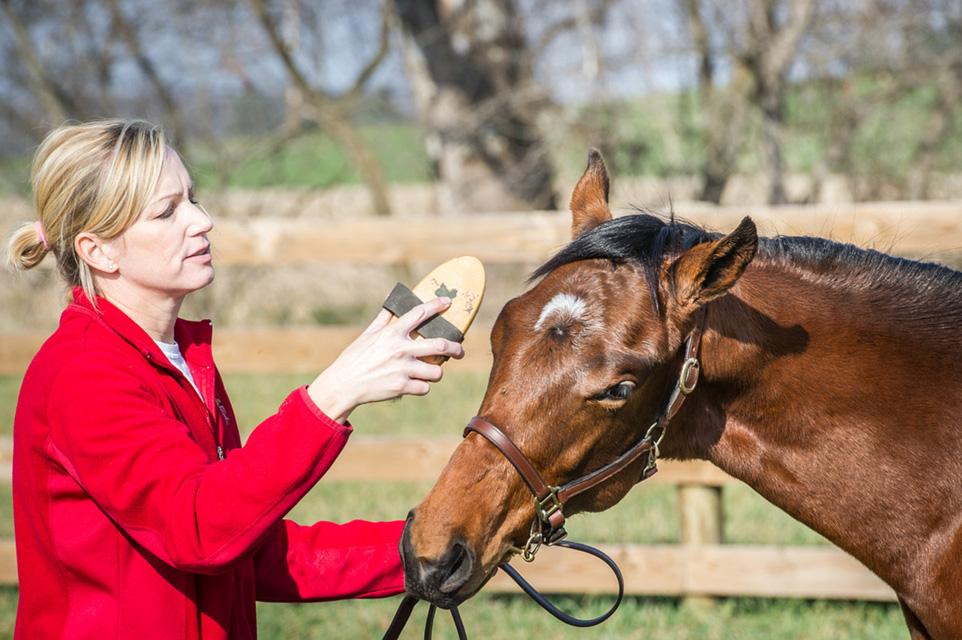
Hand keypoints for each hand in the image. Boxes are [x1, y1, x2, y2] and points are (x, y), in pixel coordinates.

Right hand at [307, 297, 464, 422]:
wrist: (343, 385)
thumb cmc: (355, 358)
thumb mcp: (367, 335)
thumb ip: (383, 320)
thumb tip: (391, 304)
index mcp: (392, 333)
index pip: (419, 313)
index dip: (436, 305)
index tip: (448, 302)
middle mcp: (400, 349)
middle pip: (440, 345)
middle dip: (455, 348)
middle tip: (460, 351)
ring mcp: (402, 369)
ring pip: (437, 371)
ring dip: (436, 372)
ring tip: (431, 372)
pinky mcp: (402, 387)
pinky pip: (425, 388)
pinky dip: (421, 387)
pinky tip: (413, 385)